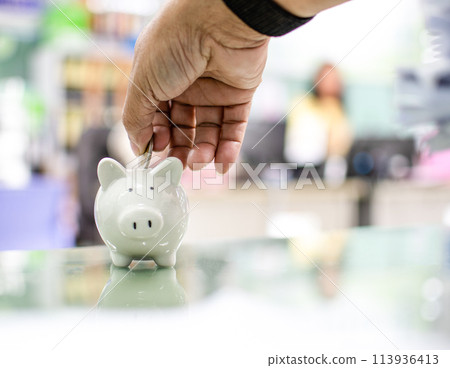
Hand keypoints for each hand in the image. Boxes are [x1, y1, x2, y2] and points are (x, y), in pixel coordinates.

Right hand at [122, 0, 268, 172]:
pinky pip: (234, 127)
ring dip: (204, 152)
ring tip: (200, 163)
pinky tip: (222, 165)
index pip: (156, 119)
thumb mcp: (143, 84)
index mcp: (159, 80)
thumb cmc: (174, 44)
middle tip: (180, 167)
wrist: (219, 22)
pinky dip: (229, 149)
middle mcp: (186, 86)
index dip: (157, 139)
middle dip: (181, 150)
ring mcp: (213, 91)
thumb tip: (137, 146)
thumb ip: (135, 118)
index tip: (157, 155)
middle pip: (183, 129)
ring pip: (209, 132)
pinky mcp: (239, 95)